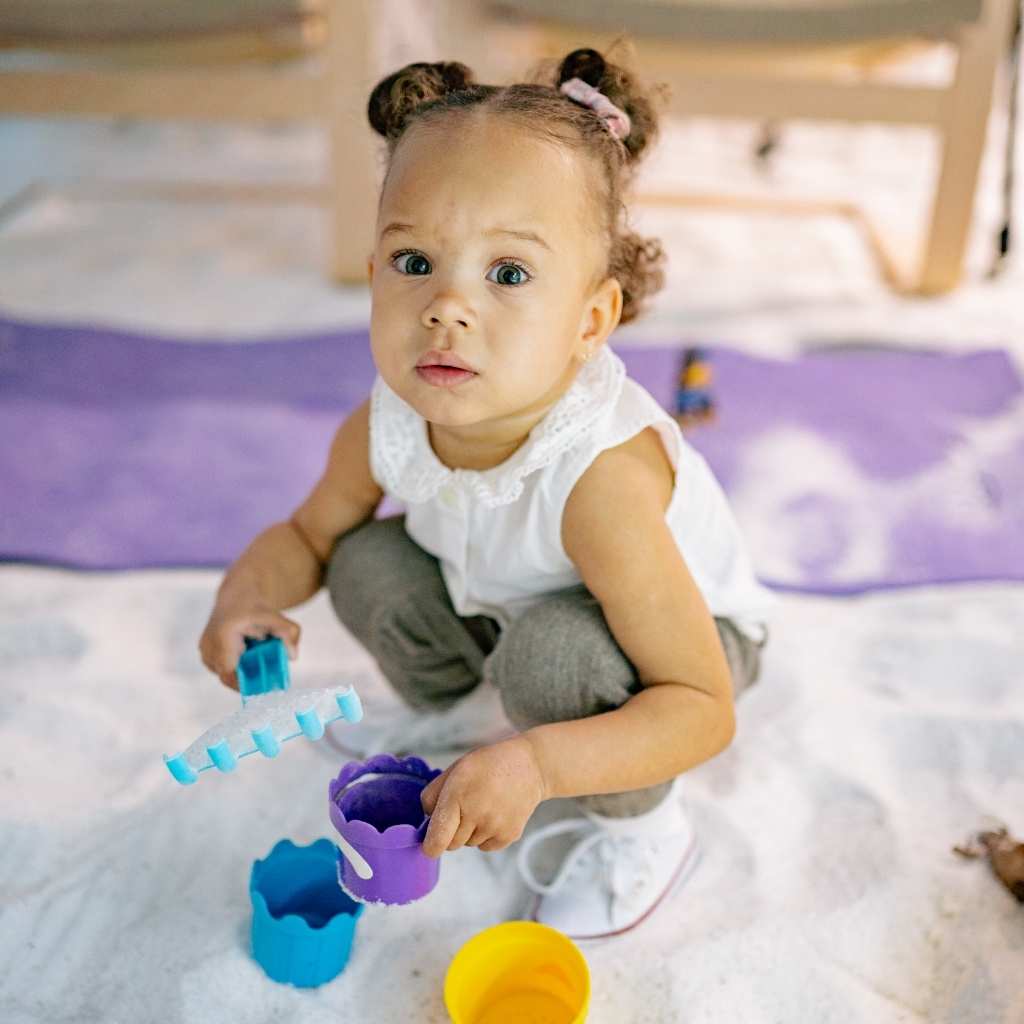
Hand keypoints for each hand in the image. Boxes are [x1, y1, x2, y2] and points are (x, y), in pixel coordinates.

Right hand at [198, 602, 299, 689]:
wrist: (235, 596)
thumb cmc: (254, 608)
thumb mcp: (276, 617)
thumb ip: (289, 633)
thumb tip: (292, 656)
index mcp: (223, 635)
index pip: (229, 673)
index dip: (244, 684)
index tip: (263, 686)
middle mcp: (209, 644)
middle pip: (228, 676)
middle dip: (248, 677)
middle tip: (266, 673)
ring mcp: (204, 650)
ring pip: (225, 673)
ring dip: (241, 671)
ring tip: (254, 656)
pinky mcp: (205, 654)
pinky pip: (222, 669)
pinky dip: (235, 666)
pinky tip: (245, 655)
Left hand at [420, 736, 547, 856]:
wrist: (529, 767)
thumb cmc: (487, 765)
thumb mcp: (454, 770)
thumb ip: (432, 795)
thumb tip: (427, 820)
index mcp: (457, 796)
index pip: (437, 839)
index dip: (430, 846)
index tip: (429, 844)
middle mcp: (476, 815)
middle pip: (451, 844)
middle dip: (451, 831)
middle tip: (464, 808)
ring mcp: (494, 827)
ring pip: (469, 844)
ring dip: (470, 832)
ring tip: (483, 806)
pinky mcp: (508, 836)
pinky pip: (485, 847)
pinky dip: (486, 836)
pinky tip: (495, 814)